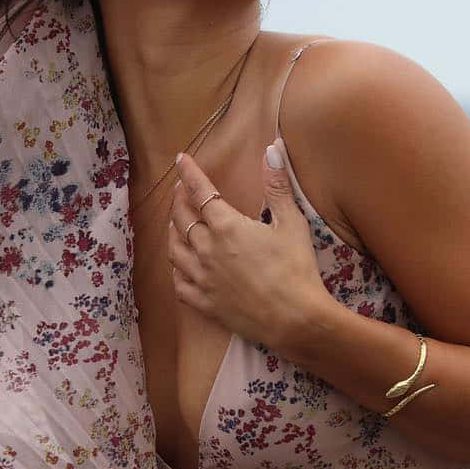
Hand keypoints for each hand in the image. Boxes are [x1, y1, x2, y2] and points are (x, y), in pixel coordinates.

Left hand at [168, 140, 331, 350]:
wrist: (295, 319)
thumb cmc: (296, 269)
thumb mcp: (292, 223)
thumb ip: (277, 186)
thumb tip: (272, 149)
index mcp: (226, 227)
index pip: (200, 192)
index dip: (190, 173)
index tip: (181, 160)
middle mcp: (207, 250)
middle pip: (182, 219)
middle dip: (179, 200)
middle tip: (180, 191)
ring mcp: (202, 279)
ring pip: (175, 250)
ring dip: (173, 233)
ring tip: (174, 224)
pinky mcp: (205, 303)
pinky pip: (179, 284)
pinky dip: (176, 271)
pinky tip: (179, 266)